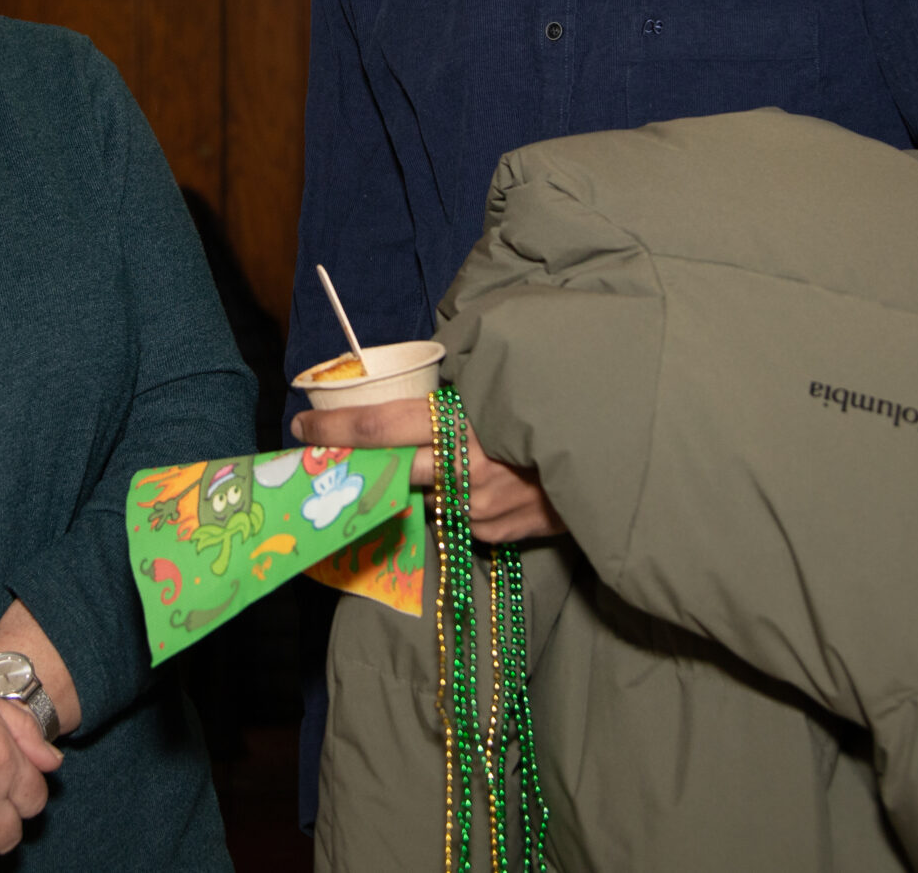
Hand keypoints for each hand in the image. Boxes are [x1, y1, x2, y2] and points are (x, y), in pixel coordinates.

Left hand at [293, 399, 566, 542]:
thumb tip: (404, 382)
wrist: (616, 457)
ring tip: (428, 456)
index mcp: (462, 426)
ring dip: (413, 478)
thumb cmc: (557, 402)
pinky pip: (456, 513)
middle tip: (321, 449)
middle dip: (350, 459)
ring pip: (422, 494)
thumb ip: (454, 388)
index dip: (334, 427)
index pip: (379, 427)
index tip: (300, 422)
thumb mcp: (502, 382)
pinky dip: (454, 496)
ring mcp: (479, 510)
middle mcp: (464, 473)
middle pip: (386, 469)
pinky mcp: (495, 533)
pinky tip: (478, 479)